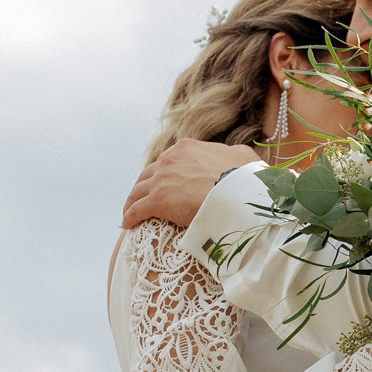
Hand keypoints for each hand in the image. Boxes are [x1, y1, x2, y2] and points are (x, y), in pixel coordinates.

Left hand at [122, 139, 261, 229]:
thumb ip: (232, 153)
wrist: (238, 194)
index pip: (167, 160)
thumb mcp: (242, 156)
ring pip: (138, 190)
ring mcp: (162, 179)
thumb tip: (235, 154)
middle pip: (149, 173)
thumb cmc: (244, 178)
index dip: (164, 173)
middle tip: (143, 198)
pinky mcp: (157, 200)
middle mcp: (170, 159)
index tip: (163, 183)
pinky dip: (130, 215)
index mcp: (187, 148)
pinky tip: (127, 224)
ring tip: (130, 212)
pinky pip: (137, 208)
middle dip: (145, 186)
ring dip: (133, 201)